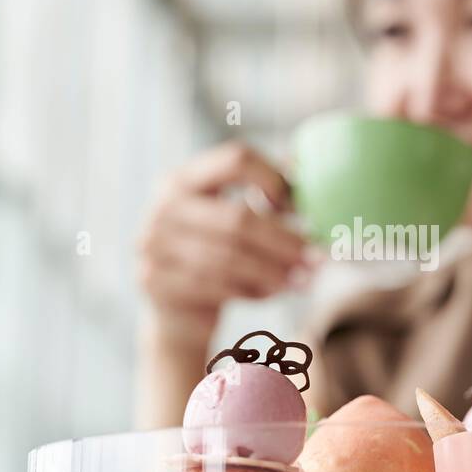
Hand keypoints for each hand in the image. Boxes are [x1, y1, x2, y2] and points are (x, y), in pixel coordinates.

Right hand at [138, 142, 309, 349]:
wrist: (177, 311)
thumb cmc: (214, 253)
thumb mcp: (231, 218)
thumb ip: (262, 193)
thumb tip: (306, 166)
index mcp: (185, 178)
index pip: (236, 160)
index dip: (273, 178)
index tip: (298, 207)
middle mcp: (164, 206)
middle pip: (237, 219)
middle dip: (284, 241)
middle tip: (317, 258)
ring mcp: (154, 245)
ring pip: (230, 259)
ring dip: (275, 271)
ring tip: (305, 280)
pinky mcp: (156, 281)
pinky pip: (217, 287)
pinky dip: (254, 291)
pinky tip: (276, 291)